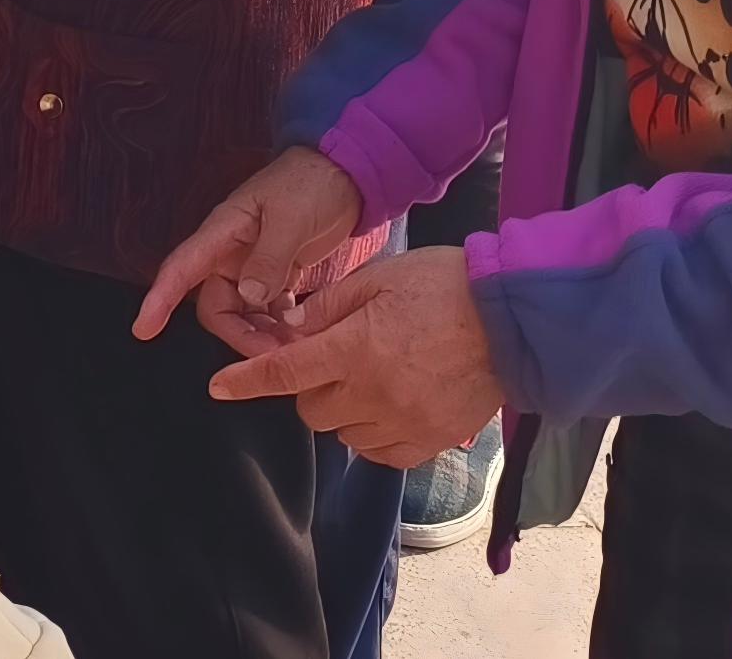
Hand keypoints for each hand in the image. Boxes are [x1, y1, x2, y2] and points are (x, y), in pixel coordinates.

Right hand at [136, 146, 365, 358]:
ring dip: (262, 333)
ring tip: (294, 346)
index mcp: (224, 231)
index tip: (144, 329)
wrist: (345, 173)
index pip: (182, 268)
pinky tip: (301, 333)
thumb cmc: (312, 183)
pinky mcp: (278, 273)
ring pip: (243, 312)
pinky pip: (268, 308)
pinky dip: (280, 324)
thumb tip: (248, 294)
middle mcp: (233, 252)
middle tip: (273, 354)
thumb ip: (270, 257)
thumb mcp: (291, 218)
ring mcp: (254, 264)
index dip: (160, 298)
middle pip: (217, 305)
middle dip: (239, 334)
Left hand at [206, 246, 503, 470]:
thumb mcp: (376, 278)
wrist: (513, 319)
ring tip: (368, 379)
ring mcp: (404, 422)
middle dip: (310, 386)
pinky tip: (387, 405)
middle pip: (311, 408)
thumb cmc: (442, 285)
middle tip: (333, 360)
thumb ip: (327, 307)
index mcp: (354, 348)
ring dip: (342, 410)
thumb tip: (289, 330)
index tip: (218, 388)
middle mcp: (374, 393)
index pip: (285, 372)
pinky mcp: (430, 440)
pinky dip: (373, 434)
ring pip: (343, 434)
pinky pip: (381, 452)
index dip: (246, 381)